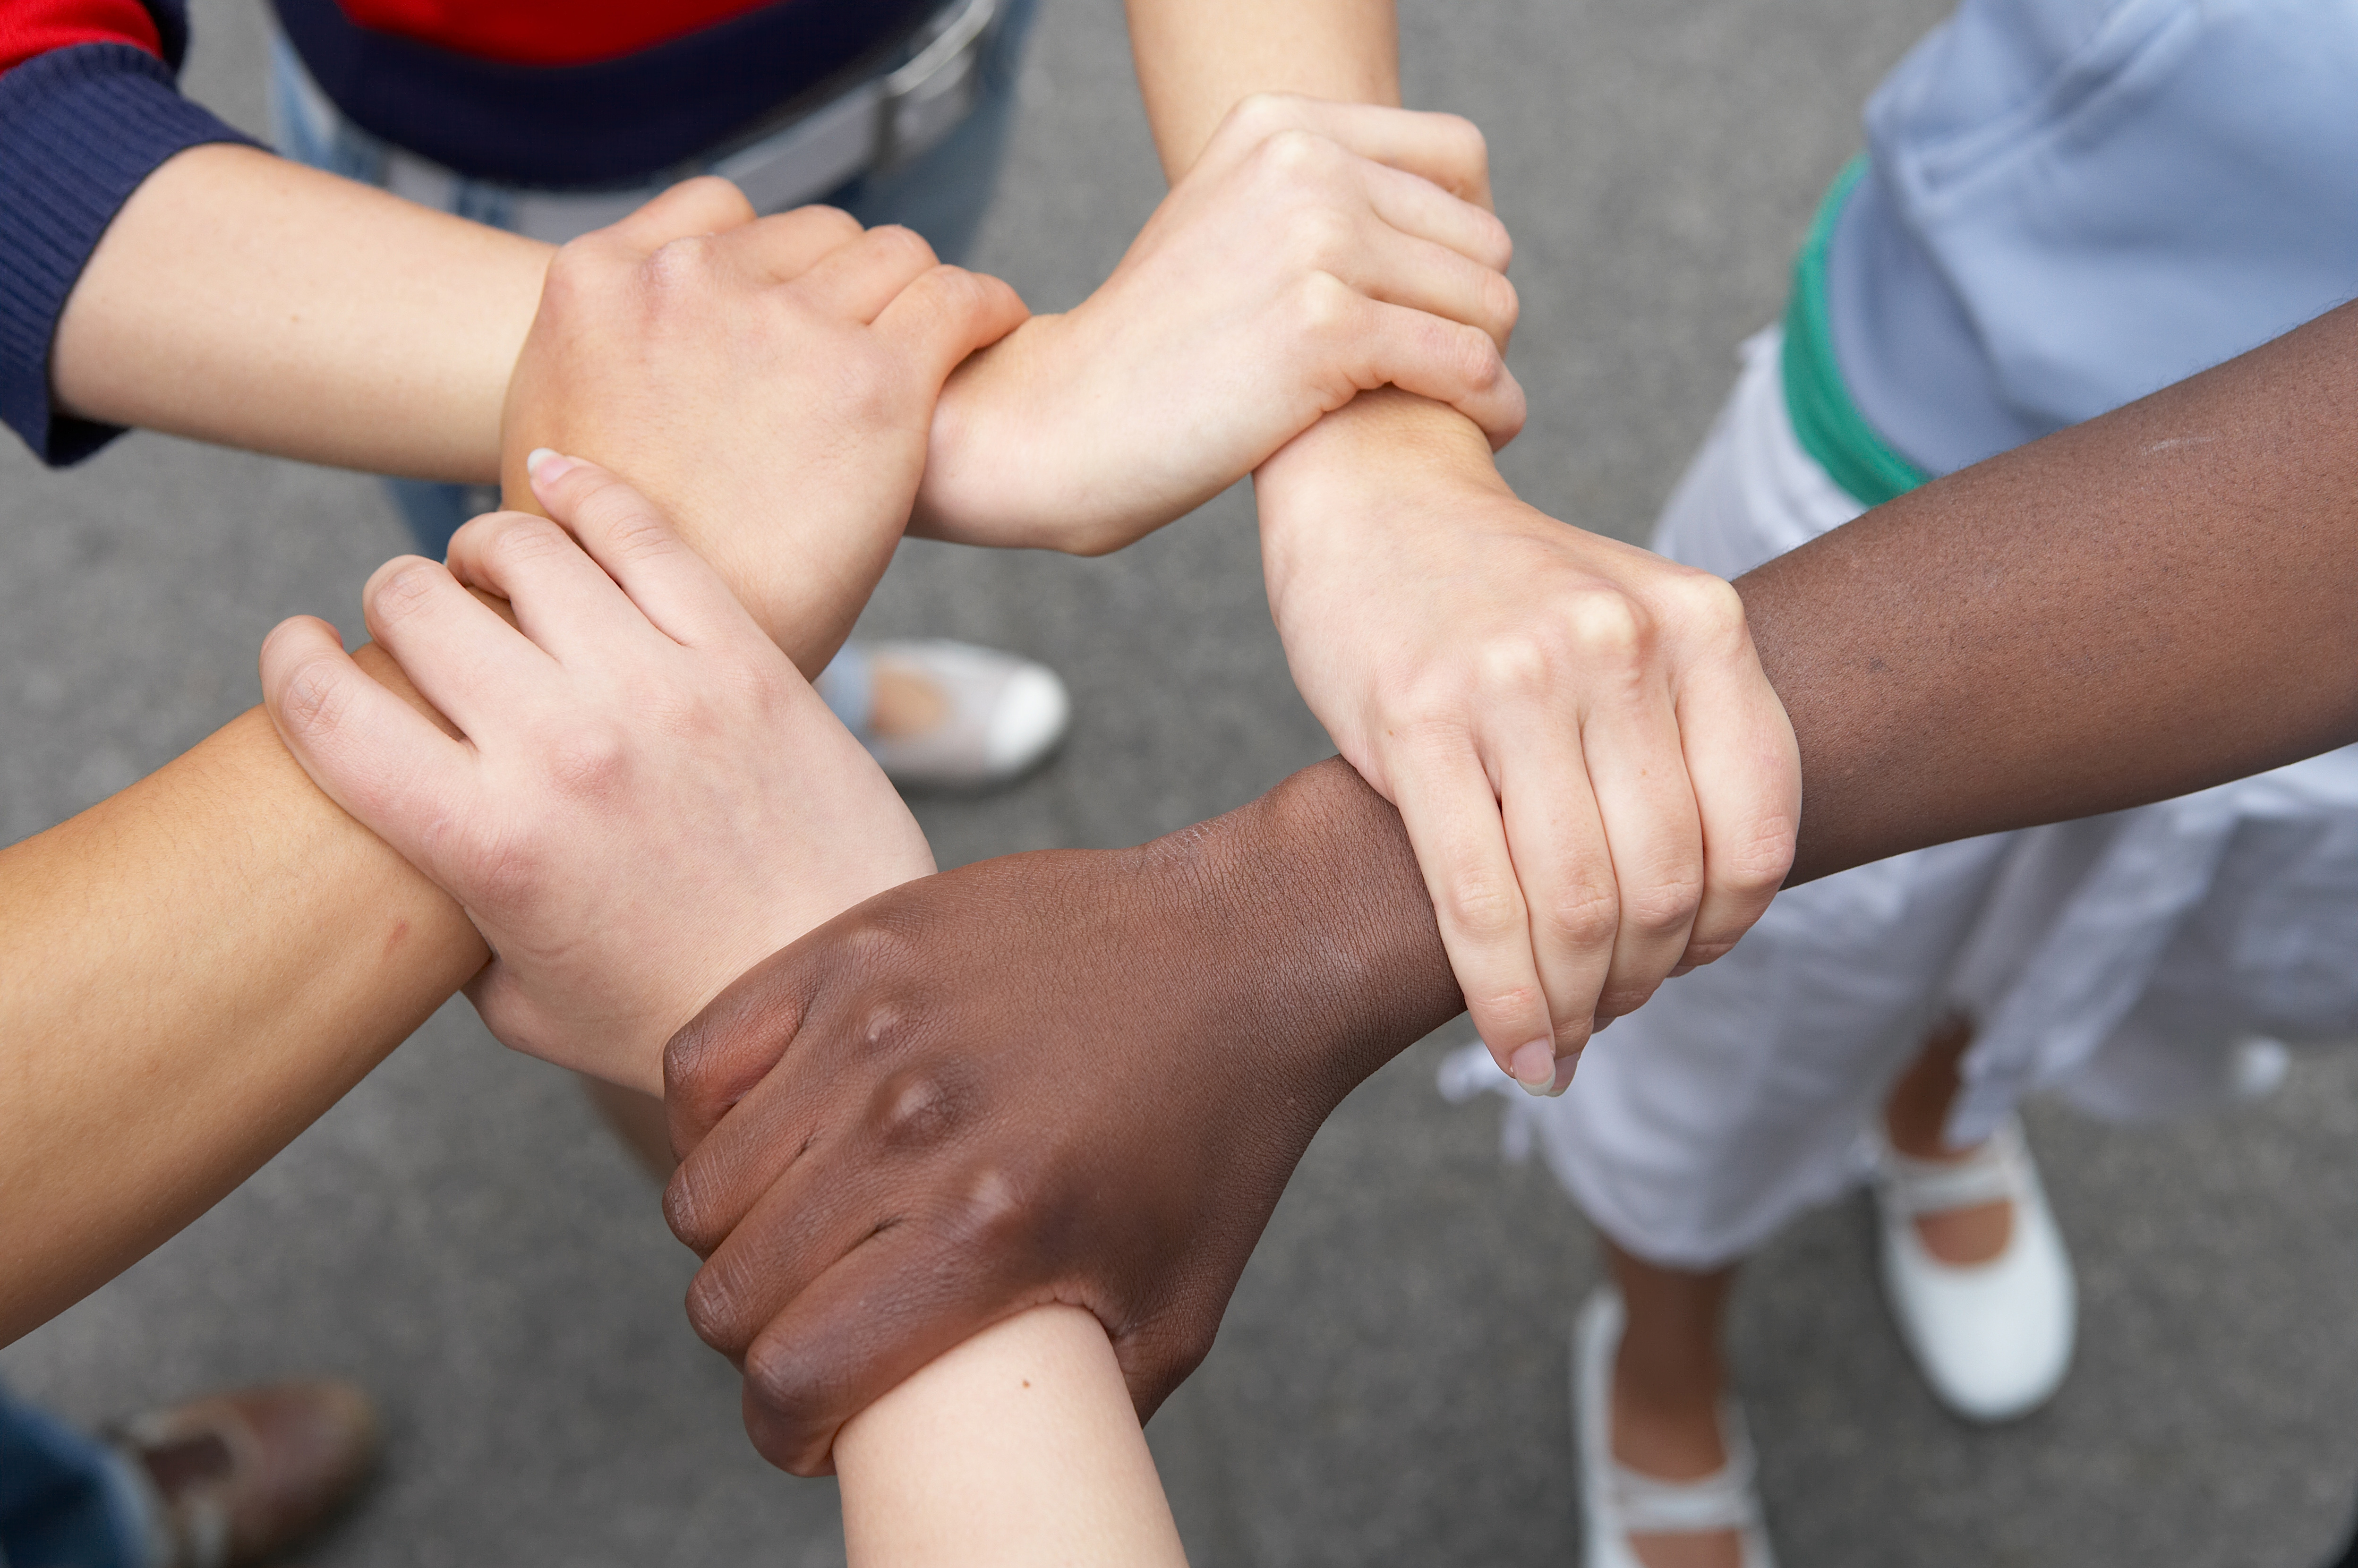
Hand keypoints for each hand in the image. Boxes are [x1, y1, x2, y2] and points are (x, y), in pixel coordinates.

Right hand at [260, 457, 934, 1093]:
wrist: (841, 993)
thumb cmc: (681, 1013)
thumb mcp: (523, 1003)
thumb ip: (450, 925)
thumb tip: (407, 862)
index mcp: (485, 843)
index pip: (328, 711)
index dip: (290, 666)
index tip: (298, 653)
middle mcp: (561, 748)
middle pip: (415, 607)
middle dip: (391, 606)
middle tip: (414, 627)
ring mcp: (658, 691)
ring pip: (522, 549)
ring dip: (479, 549)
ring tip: (487, 572)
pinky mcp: (741, 658)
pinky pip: (642, 532)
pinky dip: (582, 491)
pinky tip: (554, 481)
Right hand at [499, 178, 1027, 673]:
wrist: (661, 653)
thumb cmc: (610, 578)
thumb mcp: (557, 438)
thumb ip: (600, 366)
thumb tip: (636, 357)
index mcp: (598, 281)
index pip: (721, 213)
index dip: (775, 262)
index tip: (807, 306)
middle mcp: (687, 280)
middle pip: (814, 236)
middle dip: (848, 284)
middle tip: (881, 341)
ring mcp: (782, 324)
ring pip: (891, 255)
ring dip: (916, 295)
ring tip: (944, 339)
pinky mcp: (874, 380)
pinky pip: (956, 299)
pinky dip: (985, 309)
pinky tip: (994, 331)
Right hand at [658, 759, 1462, 1474]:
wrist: (1245, 954)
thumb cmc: (1215, 1141)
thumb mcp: (1174, 1314)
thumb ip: (1077, 1414)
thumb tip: (996, 1480)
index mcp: (993, 1228)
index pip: (794, 1377)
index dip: (785, 1428)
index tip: (815, 1420)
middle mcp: (916, 1125)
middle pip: (728, 1292)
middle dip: (759, 1339)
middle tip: (818, 1321)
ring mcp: (874, 1026)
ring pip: (698, 1189)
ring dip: (735, 1235)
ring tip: (800, 1230)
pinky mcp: (856, 946)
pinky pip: (701, 1061)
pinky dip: (713, 1117)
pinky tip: (776, 1134)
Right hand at [909, 94, 1524, 554]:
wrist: (1069, 423)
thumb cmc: (1161, 348)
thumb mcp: (1232, 225)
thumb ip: (1322, 196)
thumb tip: (1453, 213)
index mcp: (1281, 125)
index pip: (1457, 156)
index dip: (1466, 237)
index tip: (1437, 300)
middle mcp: (1302, 163)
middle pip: (1481, 234)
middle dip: (1474, 310)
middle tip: (1440, 370)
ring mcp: (1314, 240)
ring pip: (1488, 300)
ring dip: (1487, 364)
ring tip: (1459, 404)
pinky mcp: (1326, 329)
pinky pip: (1466, 361)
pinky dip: (1487, 405)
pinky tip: (1478, 428)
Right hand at [1257, 392, 1799, 1093]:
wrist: (1372, 492)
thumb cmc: (1503, 590)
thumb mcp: (1631, 630)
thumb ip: (1682, 743)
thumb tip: (1695, 924)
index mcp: (1700, 622)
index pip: (1754, 834)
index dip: (1727, 934)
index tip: (1682, 966)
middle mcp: (1620, 644)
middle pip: (1664, 884)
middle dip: (1640, 983)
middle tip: (1606, 1012)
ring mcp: (1518, 678)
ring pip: (1580, 906)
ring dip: (1577, 1005)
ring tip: (1561, 1038)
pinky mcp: (1416, 718)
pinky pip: (1478, 901)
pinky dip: (1505, 1000)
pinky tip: (1515, 1045)